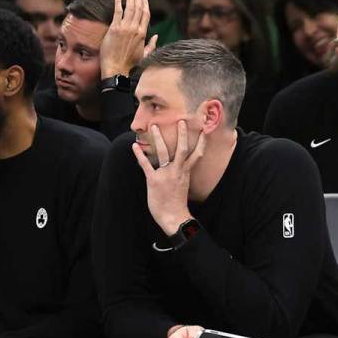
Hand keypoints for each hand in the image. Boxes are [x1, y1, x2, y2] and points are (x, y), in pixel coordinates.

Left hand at [100, 0, 156, 77]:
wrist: (118, 69)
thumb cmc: (131, 65)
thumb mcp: (145, 55)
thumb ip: (151, 44)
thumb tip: (156, 35)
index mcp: (143, 35)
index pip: (145, 15)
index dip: (145, 4)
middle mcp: (135, 29)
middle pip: (138, 8)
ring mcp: (125, 28)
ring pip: (130, 8)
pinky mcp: (114, 29)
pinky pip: (117, 12)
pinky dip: (118, 2)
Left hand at [132, 120, 204, 234]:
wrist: (173, 216)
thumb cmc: (178, 204)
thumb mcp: (183, 186)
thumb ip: (181, 175)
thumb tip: (180, 169)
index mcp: (186, 173)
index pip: (197, 155)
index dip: (201, 142)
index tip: (203, 131)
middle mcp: (177, 171)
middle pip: (183, 149)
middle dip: (182, 134)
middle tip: (181, 120)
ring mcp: (166, 174)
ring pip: (164, 153)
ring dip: (159, 139)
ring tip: (154, 126)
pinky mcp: (154, 180)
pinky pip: (146, 165)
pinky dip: (140, 155)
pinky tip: (134, 146)